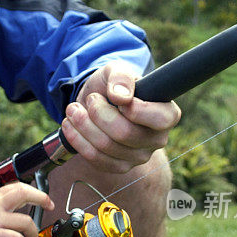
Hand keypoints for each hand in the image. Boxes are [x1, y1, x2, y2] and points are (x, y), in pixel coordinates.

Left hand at [61, 61, 181, 172]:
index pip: (161, 119)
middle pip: (125, 133)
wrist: (97, 101)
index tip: (116, 97)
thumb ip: (121, 77)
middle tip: (90, 99)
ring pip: (106, 146)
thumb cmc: (113, 86)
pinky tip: (70, 125)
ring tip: (73, 109)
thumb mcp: (116, 70)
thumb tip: (121, 97)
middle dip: (99, 114)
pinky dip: (78, 140)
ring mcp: (139, 156)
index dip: (134, 109)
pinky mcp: (120, 166)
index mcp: (167, 114)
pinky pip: (96, 159)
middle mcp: (157, 139)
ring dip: (83, 125)